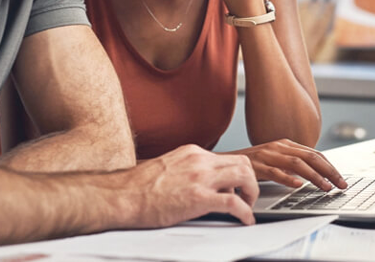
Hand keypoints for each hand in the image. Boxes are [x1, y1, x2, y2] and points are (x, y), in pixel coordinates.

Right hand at [127, 144, 258, 225]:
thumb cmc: (138, 187)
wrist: (122, 195)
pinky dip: (245, 212)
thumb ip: (188, 170)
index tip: (238, 187)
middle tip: (248, 197)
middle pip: (242, 162)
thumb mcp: (169, 167)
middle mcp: (199, 160)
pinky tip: (245, 220)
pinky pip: (234, 203)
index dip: (237, 174)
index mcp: (192, 152)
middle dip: (251, 181)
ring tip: (248, 207)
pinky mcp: (198, 198)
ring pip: (244, 175)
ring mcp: (200, 178)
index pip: (228, 157)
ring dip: (252, 193)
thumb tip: (201, 183)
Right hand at [228, 139, 347, 190]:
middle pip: (310, 157)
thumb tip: (314, 174)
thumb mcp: (275, 159)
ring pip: (297, 164)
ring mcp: (268, 155)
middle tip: (340, 185)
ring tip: (325, 187)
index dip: (330, 166)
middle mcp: (278, 147)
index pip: (314, 154)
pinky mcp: (257, 166)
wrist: (226, 162)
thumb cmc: (252, 163)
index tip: (341, 179)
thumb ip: (291, 164)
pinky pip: (275, 172)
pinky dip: (288, 178)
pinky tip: (298, 186)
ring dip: (315, 177)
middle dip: (329, 171)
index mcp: (285, 144)